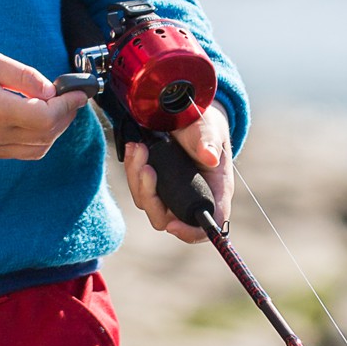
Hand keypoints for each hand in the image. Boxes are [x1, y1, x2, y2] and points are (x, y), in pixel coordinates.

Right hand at [0, 48, 81, 161]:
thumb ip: (22, 76)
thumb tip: (51, 90)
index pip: (46, 117)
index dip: (67, 106)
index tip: (79, 93)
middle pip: (45, 136)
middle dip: (65, 117)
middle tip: (72, 99)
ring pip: (36, 150)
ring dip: (53, 132)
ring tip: (57, 110)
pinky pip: (20, 153)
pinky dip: (36, 140)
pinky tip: (36, 121)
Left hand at [124, 103, 232, 243]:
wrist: (187, 113)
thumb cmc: (205, 125)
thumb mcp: (210, 129)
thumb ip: (209, 142)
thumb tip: (209, 158)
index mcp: (214, 193)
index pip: (207, 225)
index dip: (190, 233)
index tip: (172, 226)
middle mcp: (190, 197)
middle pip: (166, 217)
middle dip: (151, 195)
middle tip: (147, 168)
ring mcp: (170, 191)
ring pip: (147, 201)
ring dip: (137, 178)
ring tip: (139, 149)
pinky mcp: (155, 182)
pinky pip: (138, 186)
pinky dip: (132, 169)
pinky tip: (134, 148)